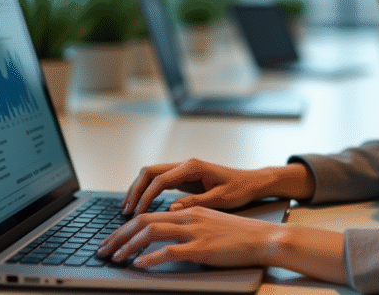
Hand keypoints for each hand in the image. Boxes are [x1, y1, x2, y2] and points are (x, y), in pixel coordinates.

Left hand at [97, 206, 278, 268]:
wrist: (262, 238)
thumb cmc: (238, 234)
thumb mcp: (208, 223)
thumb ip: (187, 225)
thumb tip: (165, 236)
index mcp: (188, 210)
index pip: (148, 214)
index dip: (126, 228)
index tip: (113, 240)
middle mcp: (188, 217)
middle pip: (143, 221)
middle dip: (119, 236)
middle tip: (104, 250)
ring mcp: (194, 232)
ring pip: (151, 232)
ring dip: (128, 246)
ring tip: (115, 258)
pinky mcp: (201, 248)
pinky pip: (169, 251)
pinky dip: (150, 258)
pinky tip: (139, 265)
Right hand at [121, 158, 269, 214]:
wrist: (252, 182)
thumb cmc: (240, 189)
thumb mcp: (220, 199)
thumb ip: (195, 202)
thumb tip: (172, 208)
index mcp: (192, 167)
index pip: (160, 180)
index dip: (145, 197)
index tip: (137, 214)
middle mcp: (186, 164)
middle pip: (150, 172)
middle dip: (135, 191)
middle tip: (126, 211)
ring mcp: (184, 169)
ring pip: (152, 174)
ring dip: (139, 190)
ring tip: (129, 209)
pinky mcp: (185, 177)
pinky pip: (160, 181)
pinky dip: (148, 191)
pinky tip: (143, 205)